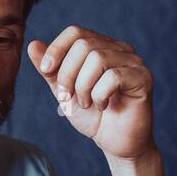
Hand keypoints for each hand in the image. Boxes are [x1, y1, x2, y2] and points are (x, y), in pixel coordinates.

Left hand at [27, 26, 156, 161]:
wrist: (115, 143)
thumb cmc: (93, 117)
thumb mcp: (64, 92)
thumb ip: (50, 70)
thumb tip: (33, 45)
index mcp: (101, 47)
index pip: (75, 32)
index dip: (57, 49)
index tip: (46, 71)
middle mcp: (119, 49)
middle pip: (84, 45)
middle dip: (68, 74)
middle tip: (68, 97)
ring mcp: (134, 62)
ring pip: (98, 59)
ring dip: (83, 87)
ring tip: (86, 104)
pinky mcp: (143, 78)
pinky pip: (113, 77)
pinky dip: (100, 95)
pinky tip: (103, 106)